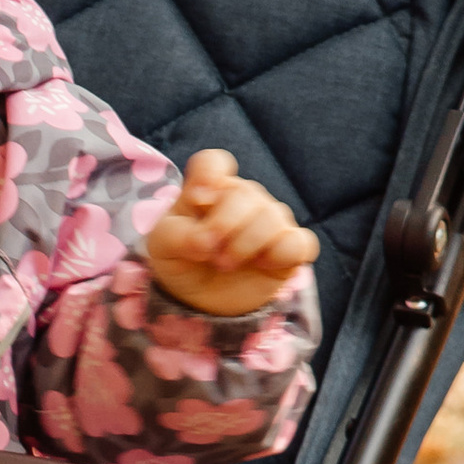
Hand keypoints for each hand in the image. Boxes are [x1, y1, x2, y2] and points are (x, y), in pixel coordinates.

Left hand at [144, 150, 316, 318]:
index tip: (197, 201)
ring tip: (226, 264)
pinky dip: (280, 254)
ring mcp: (271, 219)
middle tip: (208, 254)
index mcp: (208, 189)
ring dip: (245, 244)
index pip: (213, 163)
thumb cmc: (183, 262)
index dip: (209, 175)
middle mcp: (243, 197)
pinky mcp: (291, 247)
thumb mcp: (164, 247)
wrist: (202, 300)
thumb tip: (205, 240)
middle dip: (223, 226)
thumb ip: (178, 235)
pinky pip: (300, 242)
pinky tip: (262, 264)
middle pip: (243, 192)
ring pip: (272, 216)